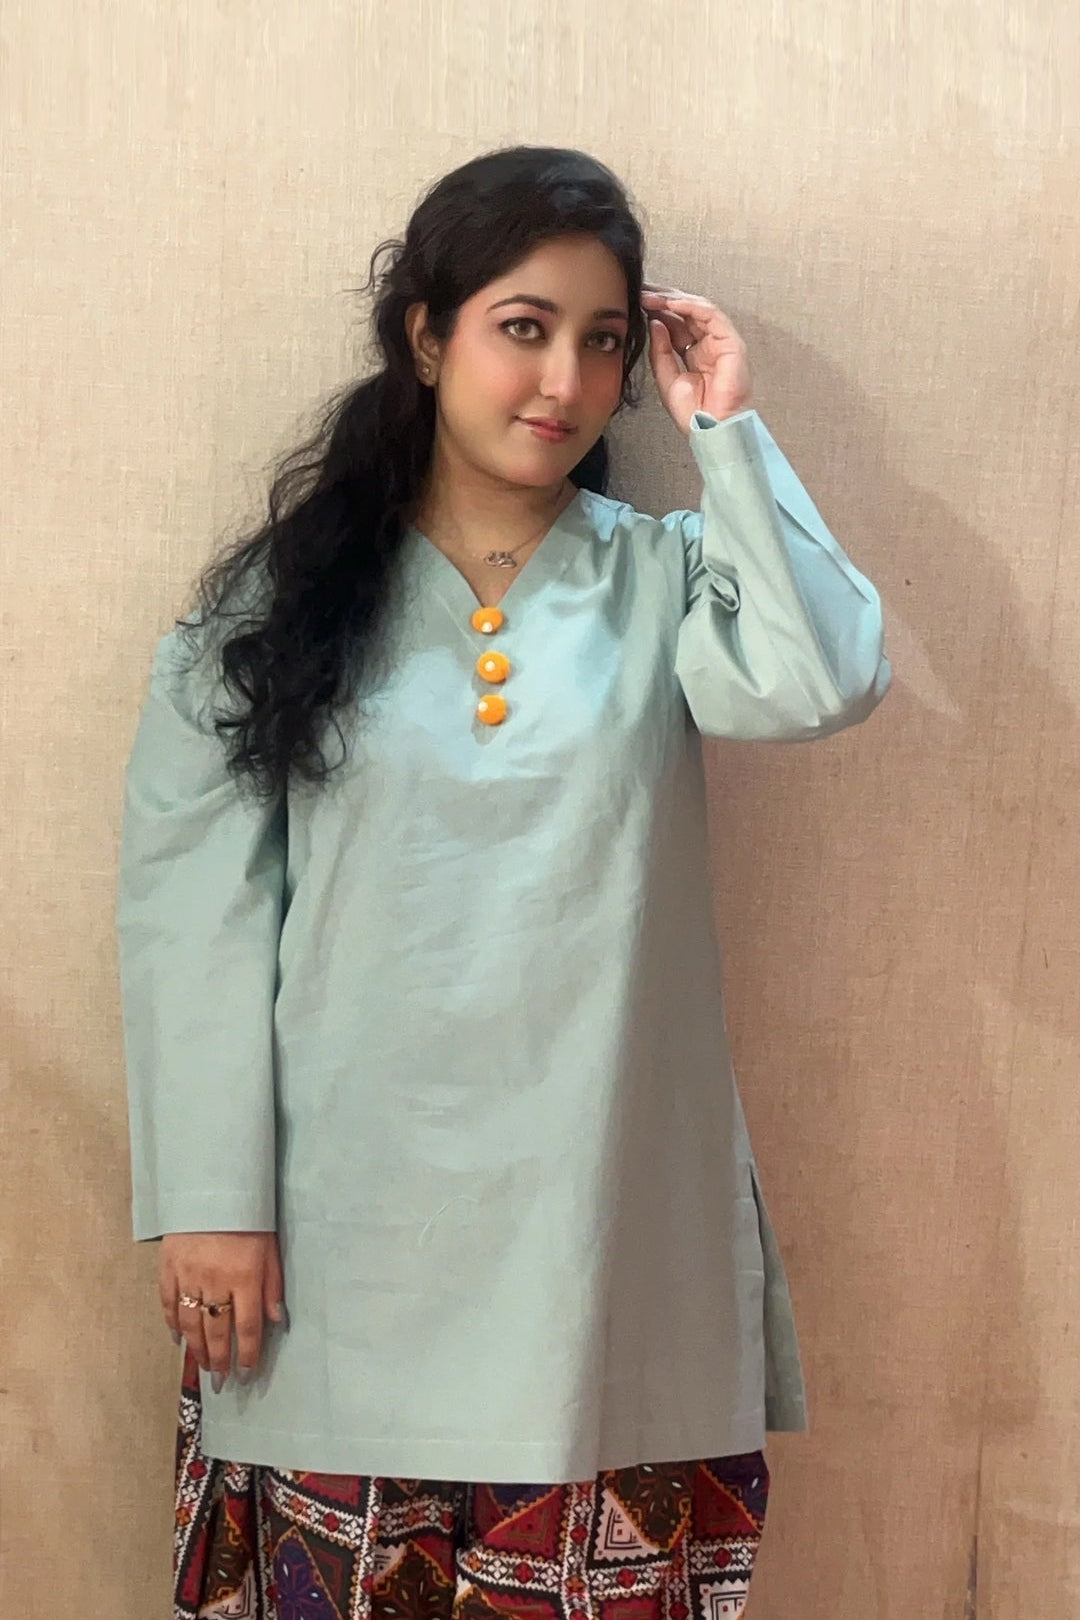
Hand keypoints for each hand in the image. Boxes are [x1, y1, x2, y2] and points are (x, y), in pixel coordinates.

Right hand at [160, 1231, 284, 1388]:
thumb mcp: (271, 1248)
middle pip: (216, 1332)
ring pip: (191, 1324)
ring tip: (204, 1367)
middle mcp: (215, 1282)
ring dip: (197, 1349)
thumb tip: (276, 1321)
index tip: (247, 1374)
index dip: (248, 1355)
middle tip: (222, 1381)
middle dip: (220, 1361)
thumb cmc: (248, 1216)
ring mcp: (188, 1276)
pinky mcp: (169, 1267)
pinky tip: (179, 1339)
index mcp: (245, 1277)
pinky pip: (167, 1303)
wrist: (212, 1187)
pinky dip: (172, 1325)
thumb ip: (272, 1286)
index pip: (247, 1328)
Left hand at [641, 284, 752, 434]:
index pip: (676, 325)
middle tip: (642, 292)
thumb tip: (655, 323)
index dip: (658, 312)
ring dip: (673, 300)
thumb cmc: (693, 413)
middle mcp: (709, 345)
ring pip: (699, 309)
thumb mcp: (667, 378)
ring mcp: (722, 342)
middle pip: (687, 313)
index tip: (636, 302)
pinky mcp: (732, 342)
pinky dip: (691, 306)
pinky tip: (671, 303)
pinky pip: (711, 315)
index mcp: (695, 354)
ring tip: (651, 297)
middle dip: (663, 301)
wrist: (711, 430)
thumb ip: (660, 351)